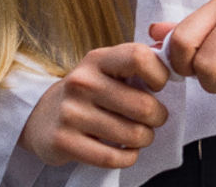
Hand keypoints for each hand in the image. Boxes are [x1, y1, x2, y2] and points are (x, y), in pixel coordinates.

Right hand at [19, 43, 168, 168]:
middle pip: (142, 104)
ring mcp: (72, 113)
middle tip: (155, 119)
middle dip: (158, 116)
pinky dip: (128, 157)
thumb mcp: (106, 67)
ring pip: (131, 134)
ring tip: (141, 135)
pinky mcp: (64, 142)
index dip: (159, 74)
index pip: (139, 57)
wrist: (42, 116)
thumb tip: (173, 60)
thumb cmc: (88, 90)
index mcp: (98, 59)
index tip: (158, 86)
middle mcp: (83, 82)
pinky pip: (111, 157)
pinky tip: (128, 152)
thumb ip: (136, 62)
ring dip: (145, 138)